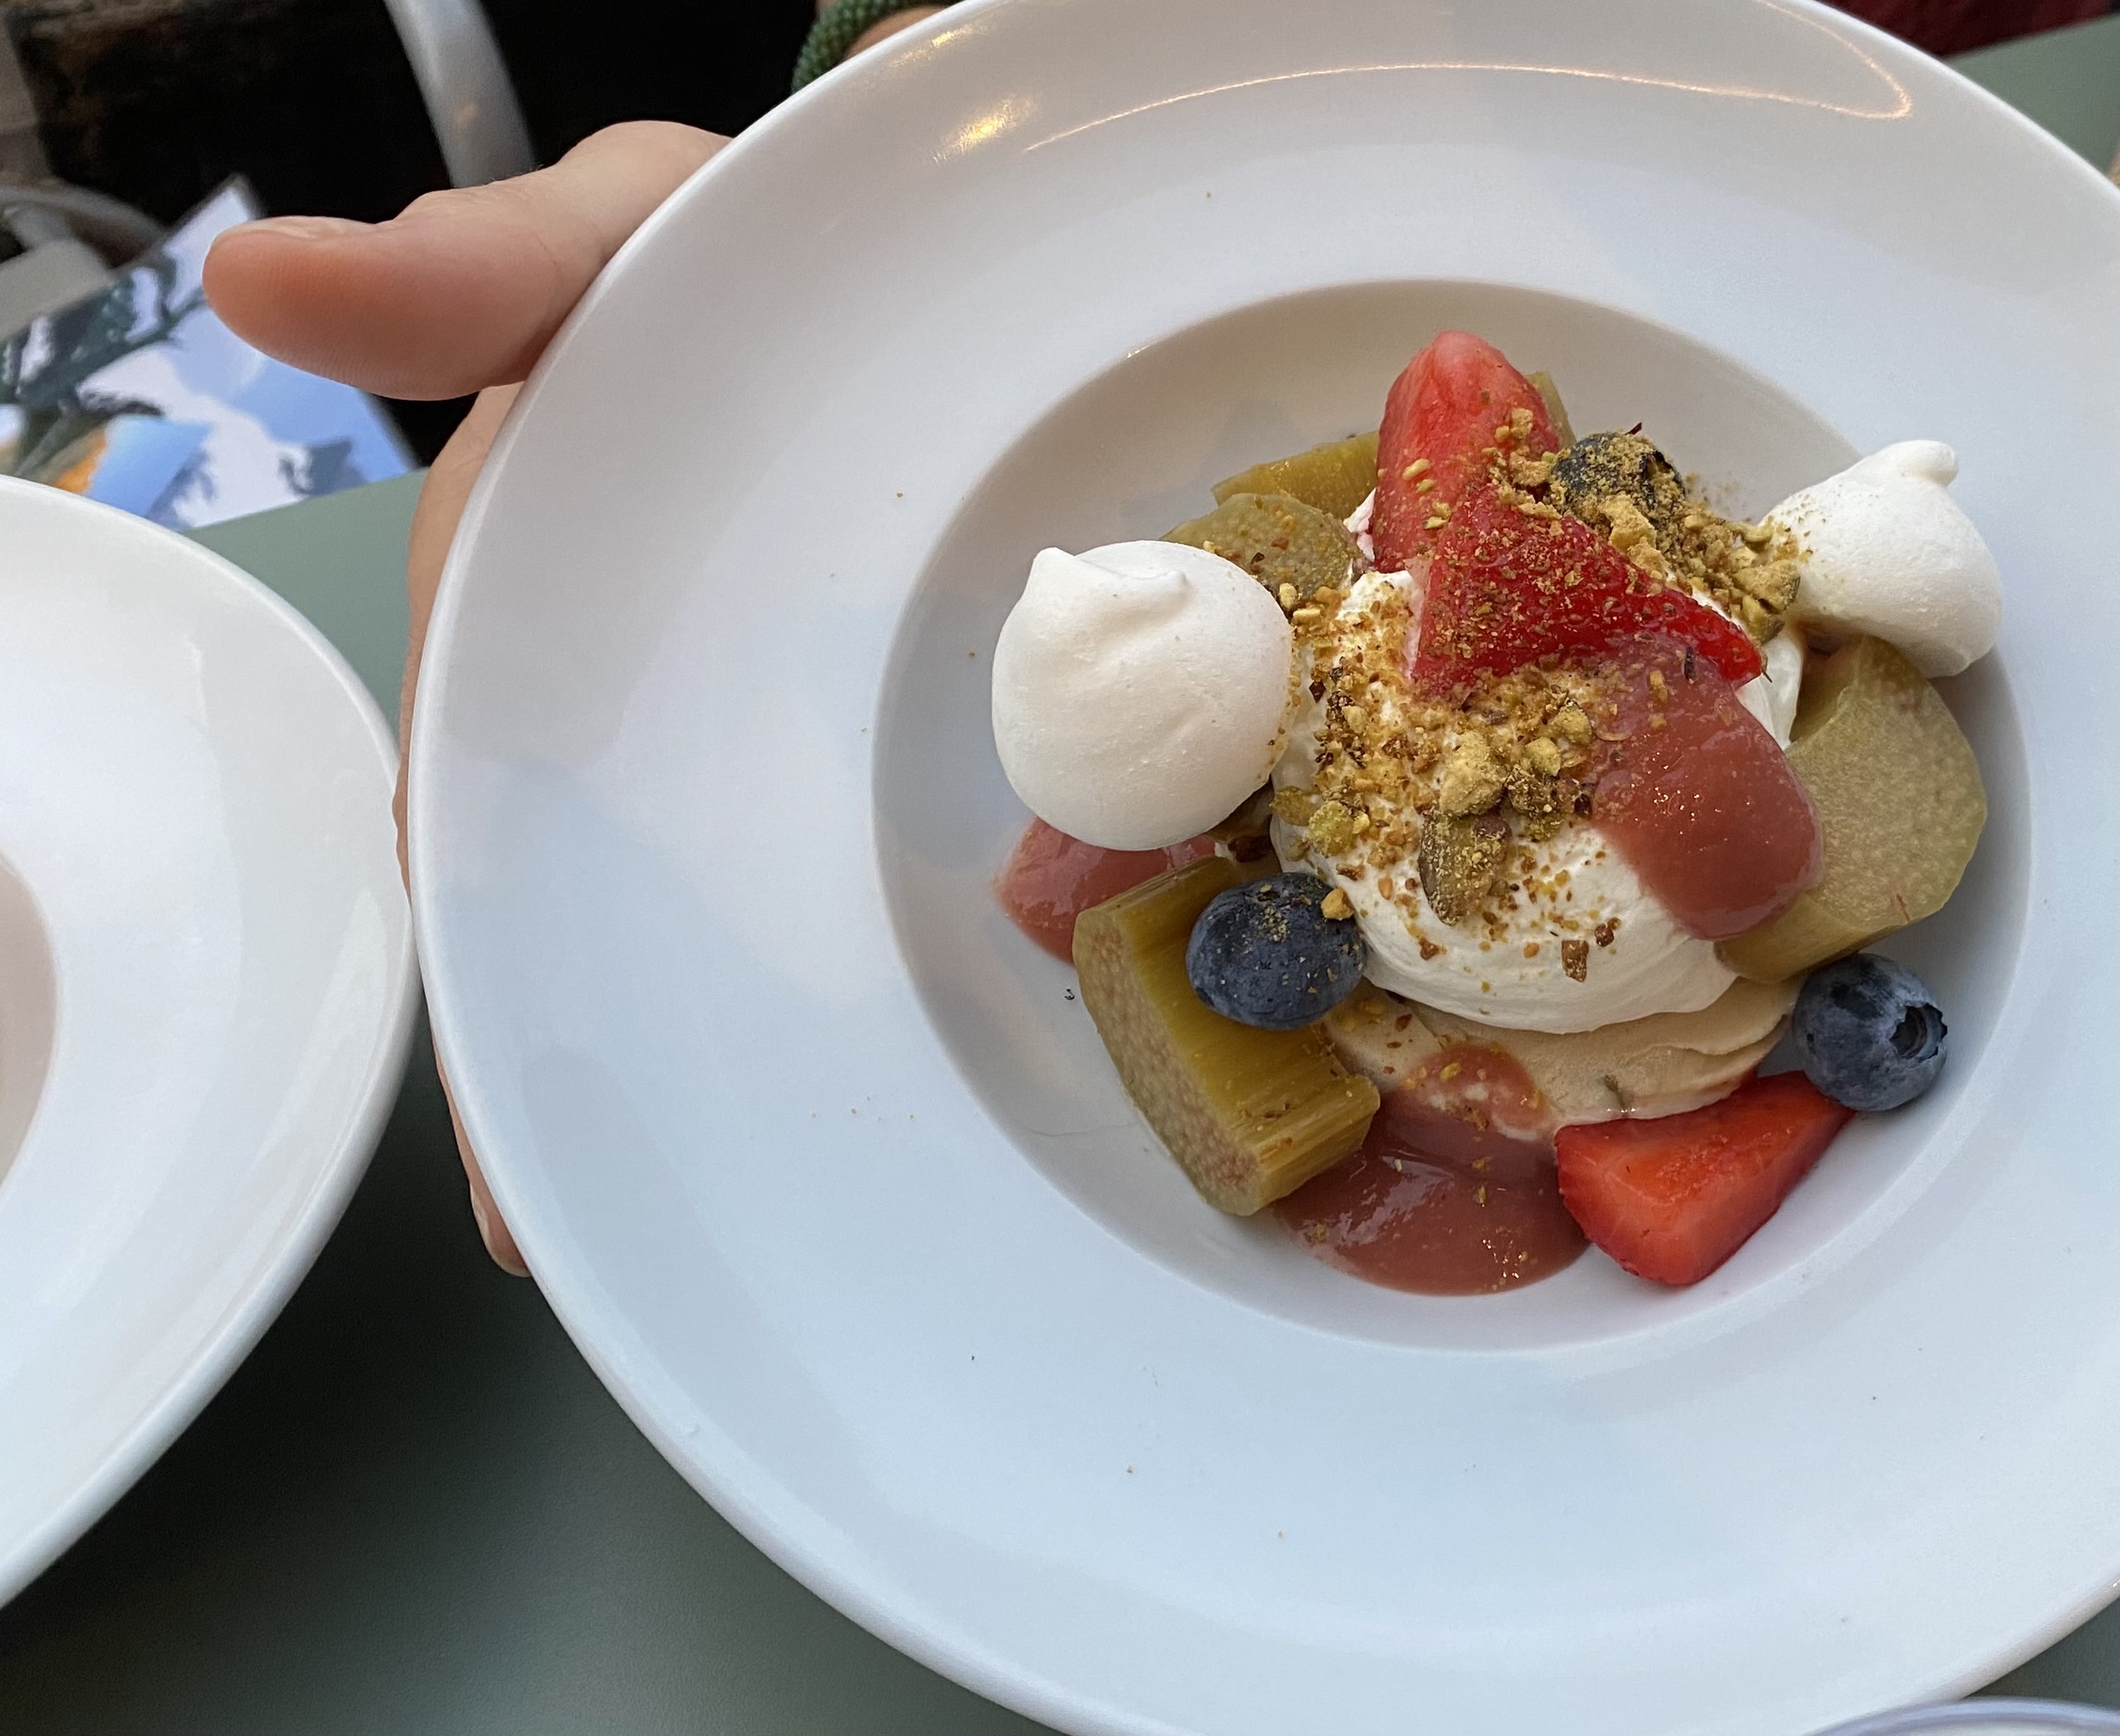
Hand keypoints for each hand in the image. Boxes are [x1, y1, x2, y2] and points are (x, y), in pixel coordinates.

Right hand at [205, 120, 728, 1273]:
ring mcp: (702, 735)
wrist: (831, 260)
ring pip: (679, 916)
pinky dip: (810, 960)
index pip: (477, 837)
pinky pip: (801, 865)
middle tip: (606, 1252)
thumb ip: (462, 272)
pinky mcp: (817, 737)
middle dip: (579, 1081)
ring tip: (712, 1229)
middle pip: (571, 917)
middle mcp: (594, 709)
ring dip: (688, 1053)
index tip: (513, 1173)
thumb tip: (266, 280)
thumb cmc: (692, 256)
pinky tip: (852, 1073)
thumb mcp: (589, 243)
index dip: (496, 991)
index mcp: (514, 623)